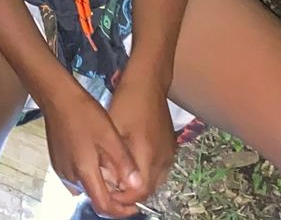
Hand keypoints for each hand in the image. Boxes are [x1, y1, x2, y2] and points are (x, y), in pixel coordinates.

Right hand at [39, 77, 142, 217]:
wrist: (57, 97)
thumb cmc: (83, 113)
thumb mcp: (109, 136)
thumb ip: (123, 163)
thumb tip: (136, 185)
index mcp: (84, 171)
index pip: (103, 206)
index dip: (120, 211)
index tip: (134, 206)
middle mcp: (70, 176)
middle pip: (95, 196)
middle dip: (113, 195)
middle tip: (127, 179)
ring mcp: (61, 170)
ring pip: (86, 186)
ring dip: (101, 183)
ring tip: (113, 165)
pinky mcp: (58, 162)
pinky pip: (77, 176)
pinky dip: (89, 174)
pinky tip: (96, 157)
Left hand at [107, 71, 176, 207]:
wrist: (149, 81)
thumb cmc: (128, 102)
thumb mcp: (114, 129)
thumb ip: (114, 158)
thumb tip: (109, 181)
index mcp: (148, 156)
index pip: (139, 192)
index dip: (123, 198)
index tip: (108, 193)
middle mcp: (164, 160)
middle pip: (149, 190)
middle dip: (130, 194)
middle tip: (112, 188)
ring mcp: (170, 154)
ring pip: (156, 181)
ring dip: (140, 184)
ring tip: (120, 177)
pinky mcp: (172, 148)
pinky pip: (161, 170)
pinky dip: (147, 174)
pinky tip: (133, 165)